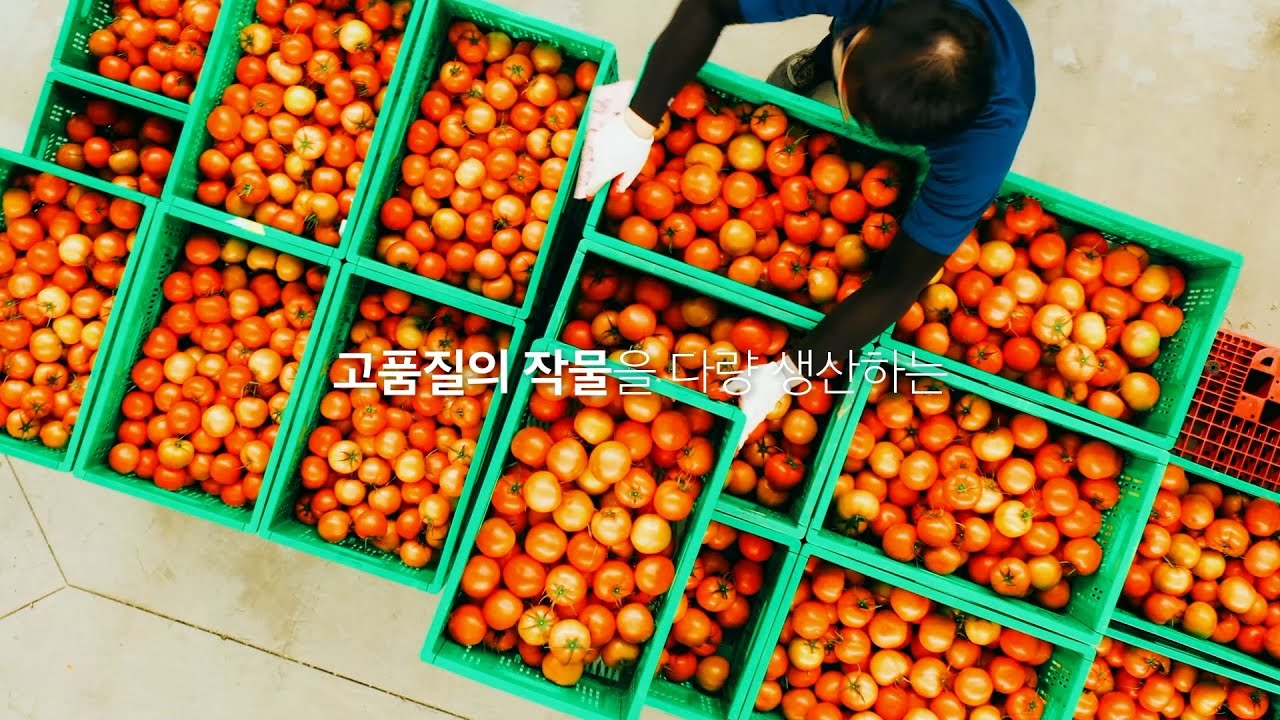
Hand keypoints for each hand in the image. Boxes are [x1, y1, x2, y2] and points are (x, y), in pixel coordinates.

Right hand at [573, 81, 653, 199]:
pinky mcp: (597, 136)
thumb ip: (623, 183)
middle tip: (610, 173)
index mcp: (604, 172)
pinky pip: (598, 147)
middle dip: (599, 176)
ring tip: (620, 154)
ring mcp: (595, 148)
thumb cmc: (637, 150)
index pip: (592, 187)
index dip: (591, 193)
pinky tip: (616, 144)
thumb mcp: (633, 170)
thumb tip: (615, 193)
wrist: (635, 124)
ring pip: (596, 159)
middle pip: (594, 173)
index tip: (591, 197)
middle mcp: (596, 161)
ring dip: (603, 161)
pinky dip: (605, 148)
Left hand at [726, 356, 805, 452]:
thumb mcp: (741, 380)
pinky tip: (745, 420)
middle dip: (740, 439)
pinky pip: (756, 419)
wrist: (782, 374)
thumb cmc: (761, 377)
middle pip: (747, 431)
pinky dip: (749, 423)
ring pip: (752, 425)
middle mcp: (756, 415)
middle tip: (733, 448)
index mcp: (748, 411)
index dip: (737, 442)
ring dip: (745, 431)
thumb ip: (729, 388)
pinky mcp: (765, 407)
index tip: (733, 451)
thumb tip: (718, 394)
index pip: (742, 431)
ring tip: (738, 437)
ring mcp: (762, 412)